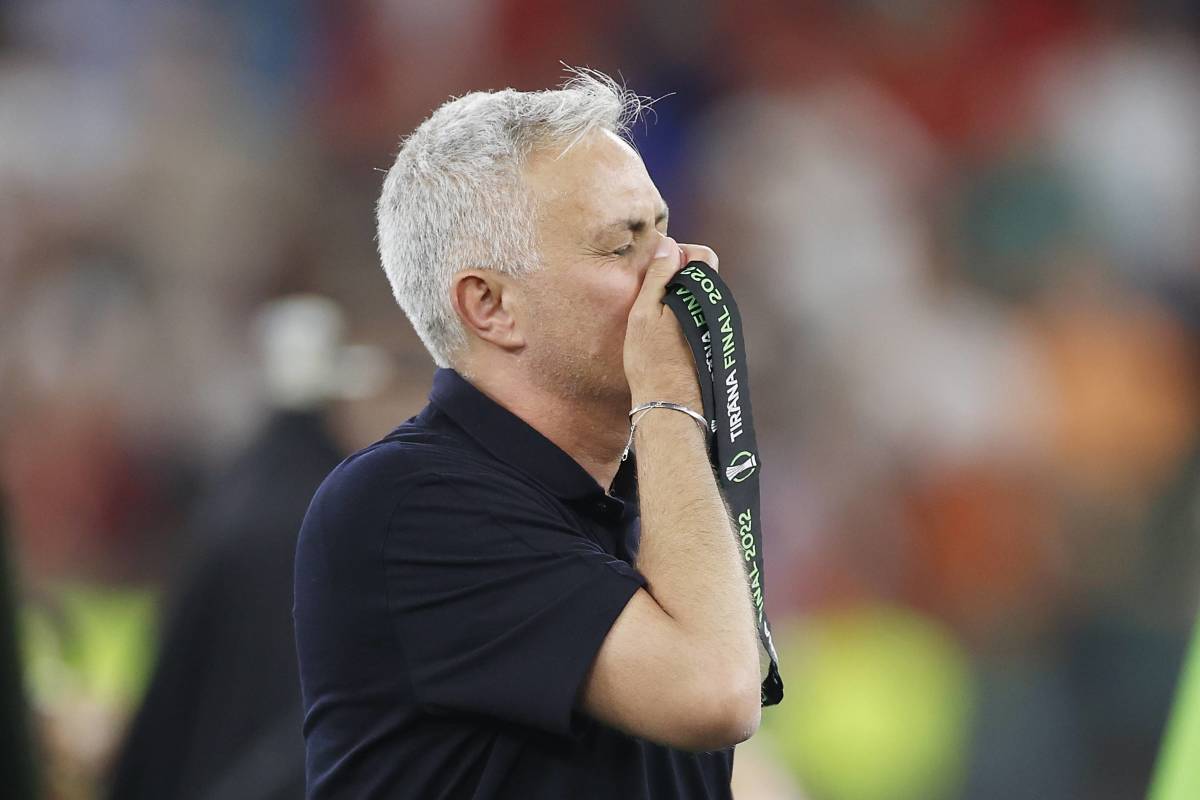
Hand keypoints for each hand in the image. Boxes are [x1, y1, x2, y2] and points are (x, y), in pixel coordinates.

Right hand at [623, 235, 718, 409]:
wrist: (669, 406)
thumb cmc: (651, 361)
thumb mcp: (644, 313)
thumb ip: (659, 277)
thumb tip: (668, 245)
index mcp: (701, 295)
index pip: (703, 255)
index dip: (679, 254)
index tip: (658, 266)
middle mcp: (714, 310)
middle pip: (701, 277)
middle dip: (677, 276)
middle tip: (651, 292)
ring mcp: (715, 328)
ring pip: (699, 299)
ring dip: (679, 297)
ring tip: (655, 316)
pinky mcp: (711, 344)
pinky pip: (698, 317)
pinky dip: (683, 316)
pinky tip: (664, 335)